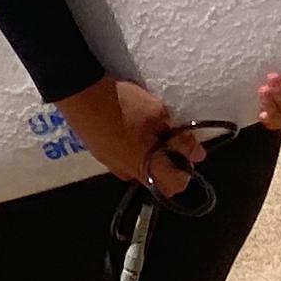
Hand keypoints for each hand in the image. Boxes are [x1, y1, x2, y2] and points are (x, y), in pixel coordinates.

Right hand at [54, 76, 200, 195]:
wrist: (82, 95)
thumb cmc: (125, 105)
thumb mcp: (159, 115)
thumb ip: (180, 138)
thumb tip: (198, 155)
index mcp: (147, 167)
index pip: (176, 185)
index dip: (187, 169)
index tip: (188, 149)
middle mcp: (130, 173)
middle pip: (158, 182)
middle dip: (169, 166)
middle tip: (170, 141)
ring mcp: (112, 165)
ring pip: (140, 170)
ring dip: (150, 158)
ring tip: (149, 133)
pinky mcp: (100, 155)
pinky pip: (124, 160)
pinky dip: (133, 151)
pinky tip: (130, 130)